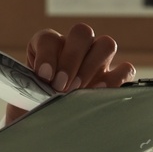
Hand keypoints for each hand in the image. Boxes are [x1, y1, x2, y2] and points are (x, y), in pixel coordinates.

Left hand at [3, 24, 135, 126]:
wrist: (45, 119)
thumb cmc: (34, 104)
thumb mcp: (26, 95)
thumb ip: (30, 89)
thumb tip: (39, 93)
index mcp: (48, 46)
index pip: (50, 38)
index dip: (48, 55)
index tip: (44, 76)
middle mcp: (74, 48)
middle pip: (82, 33)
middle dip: (72, 59)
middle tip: (61, 85)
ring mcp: (96, 61)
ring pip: (106, 44)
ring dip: (93, 66)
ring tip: (80, 90)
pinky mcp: (114, 78)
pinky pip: (126, 69)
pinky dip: (117, 79)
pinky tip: (100, 93)